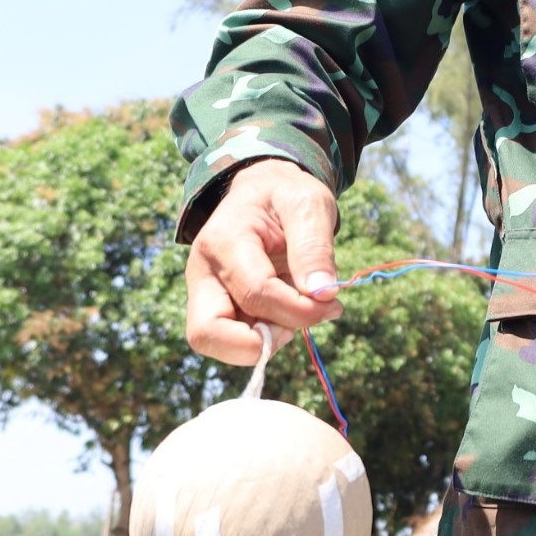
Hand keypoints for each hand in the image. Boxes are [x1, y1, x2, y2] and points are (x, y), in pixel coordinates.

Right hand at [186, 158, 341, 364]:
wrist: (263, 191)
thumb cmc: (285, 195)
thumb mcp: (308, 204)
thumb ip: (314, 248)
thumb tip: (321, 295)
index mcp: (223, 240)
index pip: (255, 293)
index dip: (297, 310)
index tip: (332, 304)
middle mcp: (203, 272)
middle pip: (207, 333)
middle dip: (259, 342)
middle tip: (294, 325)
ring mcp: (204, 294)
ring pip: (217, 343)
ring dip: (264, 341)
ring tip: (295, 311)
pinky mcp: (216, 308)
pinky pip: (232, 341)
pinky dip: (264, 337)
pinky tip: (286, 312)